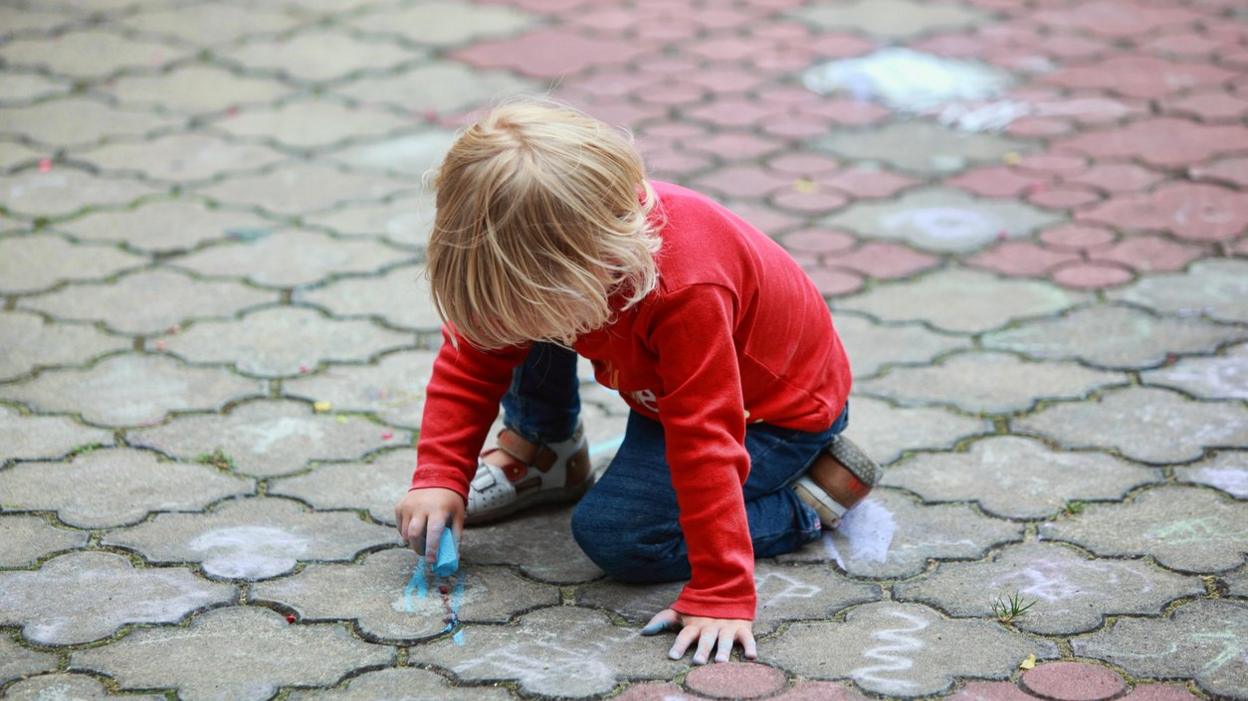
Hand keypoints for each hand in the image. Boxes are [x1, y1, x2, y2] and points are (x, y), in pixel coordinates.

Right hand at [394, 487, 463, 562]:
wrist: (437, 478)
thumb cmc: (450, 502)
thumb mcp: (458, 516)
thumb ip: (455, 537)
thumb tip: (452, 559)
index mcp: (438, 509)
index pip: (433, 532)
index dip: (432, 549)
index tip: (432, 561)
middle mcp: (420, 507)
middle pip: (414, 535)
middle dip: (419, 549)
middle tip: (425, 553)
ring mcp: (408, 506)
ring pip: (405, 533)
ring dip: (413, 541)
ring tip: (423, 538)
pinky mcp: (399, 506)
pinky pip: (400, 526)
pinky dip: (407, 533)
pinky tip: (417, 527)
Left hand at [641, 608, 756, 663]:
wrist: (726, 587)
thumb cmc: (699, 608)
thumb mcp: (681, 612)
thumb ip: (662, 620)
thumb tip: (643, 632)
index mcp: (695, 624)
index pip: (685, 635)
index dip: (679, 645)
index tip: (672, 656)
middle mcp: (710, 627)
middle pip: (706, 639)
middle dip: (702, 650)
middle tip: (698, 662)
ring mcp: (727, 627)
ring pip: (725, 640)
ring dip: (724, 650)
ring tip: (721, 661)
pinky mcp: (742, 628)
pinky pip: (747, 638)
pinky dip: (751, 646)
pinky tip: (751, 657)